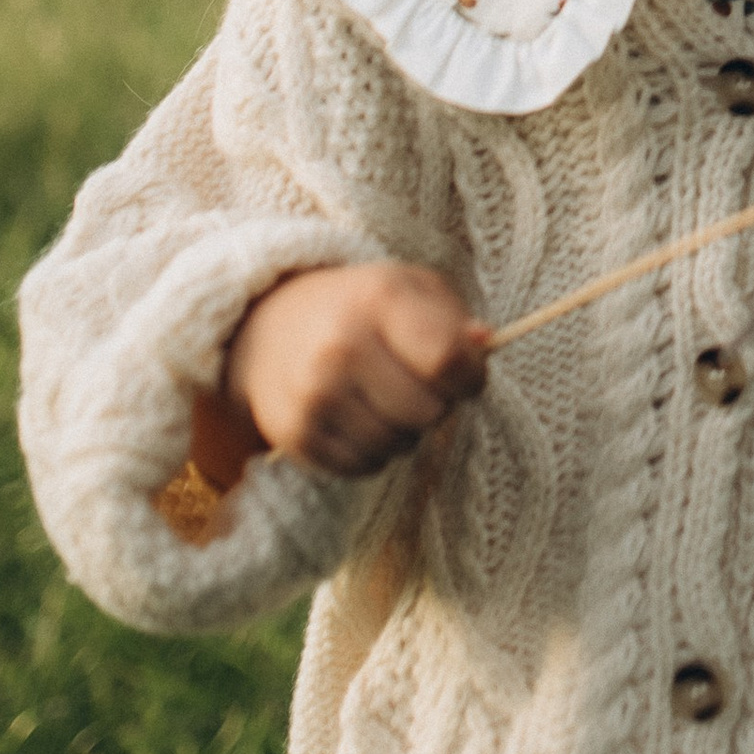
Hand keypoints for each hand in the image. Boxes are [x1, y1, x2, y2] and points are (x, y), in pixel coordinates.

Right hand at [219, 263, 490, 481]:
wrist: (268, 327)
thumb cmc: (358, 306)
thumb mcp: (409, 287)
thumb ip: (454, 316)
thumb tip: (485, 344)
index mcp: (379, 299)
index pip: (447, 359)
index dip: (472, 376)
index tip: (467, 374)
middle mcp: (342, 345)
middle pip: (428, 411)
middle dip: (439, 405)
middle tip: (422, 387)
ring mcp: (314, 393)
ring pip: (398, 445)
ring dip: (406, 431)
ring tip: (389, 401)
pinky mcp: (294, 434)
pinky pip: (363, 466)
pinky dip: (373, 451)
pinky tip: (361, 419)